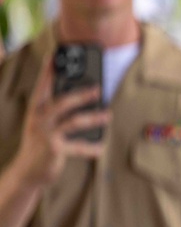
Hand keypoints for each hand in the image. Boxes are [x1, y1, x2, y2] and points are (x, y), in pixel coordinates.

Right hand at [13, 54, 109, 187]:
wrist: (27, 172)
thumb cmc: (40, 143)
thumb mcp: (45, 124)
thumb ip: (58, 110)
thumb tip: (86, 95)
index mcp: (36, 109)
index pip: (42, 86)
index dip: (49, 70)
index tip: (56, 54)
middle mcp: (39, 118)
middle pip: (61, 102)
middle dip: (81, 94)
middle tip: (98, 89)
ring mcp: (46, 133)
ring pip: (73, 122)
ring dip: (93, 118)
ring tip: (108, 115)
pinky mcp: (54, 148)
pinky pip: (77, 146)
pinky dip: (91, 148)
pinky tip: (102, 147)